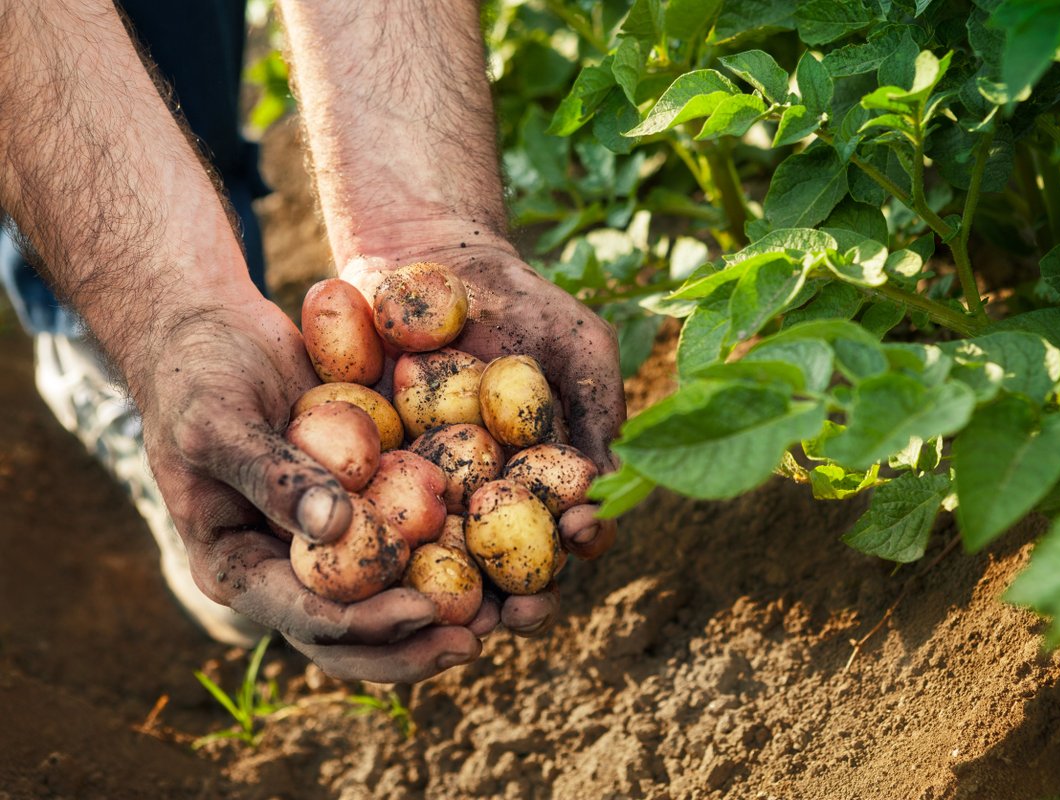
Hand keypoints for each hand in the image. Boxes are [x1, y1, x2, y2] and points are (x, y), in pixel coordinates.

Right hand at [133, 297, 484, 680]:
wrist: (216, 330)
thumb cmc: (199, 375)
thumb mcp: (219, 421)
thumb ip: (272, 475)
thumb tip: (334, 529)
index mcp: (238, 567)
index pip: (306, 617)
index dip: (366, 624)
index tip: (423, 610)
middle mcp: (286, 568)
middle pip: (355, 632)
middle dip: (415, 644)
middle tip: (476, 639)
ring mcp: (328, 541)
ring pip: (388, 597)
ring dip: (446, 613)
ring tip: (507, 613)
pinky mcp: (364, 505)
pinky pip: (411, 539)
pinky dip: (455, 551)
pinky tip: (504, 555)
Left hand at [342, 238, 624, 634]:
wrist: (429, 259)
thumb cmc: (518, 300)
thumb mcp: (577, 342)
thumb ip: (601, 406)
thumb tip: (610, 484)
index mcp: (545, 476)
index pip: (573, 526)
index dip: (583, 540)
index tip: (581, 534)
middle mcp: (490, 497)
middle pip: (510, 568)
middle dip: (518, 601)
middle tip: (518, 613)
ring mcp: (429, 493)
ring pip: (442, 564)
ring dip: (451, 602)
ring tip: (453, 615)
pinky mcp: (370, 477)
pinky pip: (375, 520)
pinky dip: (379, 547)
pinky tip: (381, 561)